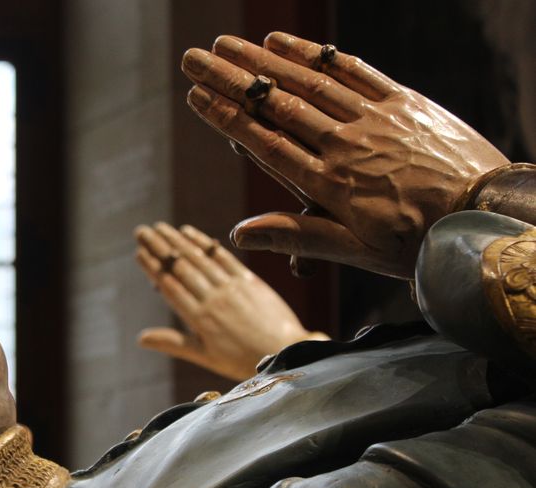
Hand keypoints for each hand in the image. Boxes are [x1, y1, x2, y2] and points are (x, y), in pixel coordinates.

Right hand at [134, 222, 325, 380]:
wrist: (286, 354)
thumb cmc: (243, 360)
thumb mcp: (205, 356)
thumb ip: (173, 343)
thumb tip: (141, 338)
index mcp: (199, 319)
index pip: (169, 286)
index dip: (152, 267)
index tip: (138, 252)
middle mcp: (213, 299)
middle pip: (180, 268)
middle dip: (159, 247)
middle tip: (142, 231)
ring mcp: (231, 287)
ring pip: (199, 259)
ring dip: (177, 240)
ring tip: (160, 227)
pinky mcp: (249, 280)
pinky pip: (222, 257)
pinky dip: (204, 243)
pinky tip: (190, 232)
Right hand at [181, 33, 509, 277]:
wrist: (487, 218)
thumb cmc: (419, 243)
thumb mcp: (356, 251)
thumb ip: (296, 237)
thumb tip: (238, 235)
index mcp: (328, 184)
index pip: (264, 143)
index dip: (226, 119)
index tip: (195, 97)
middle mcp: (344, 144)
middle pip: (276, 106)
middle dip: (230, 80)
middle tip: (194, 59)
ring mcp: (373, 119)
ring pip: (308, 83)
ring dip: (262, 61)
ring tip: (226, 44)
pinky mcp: (402, 102)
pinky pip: (351, 71)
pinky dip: (314, 55)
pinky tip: (283, 43)